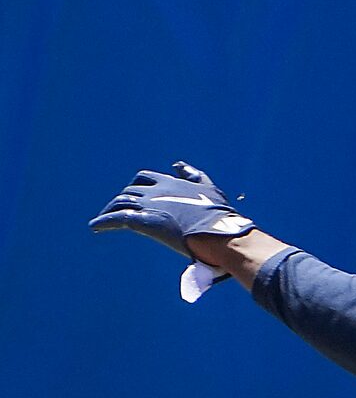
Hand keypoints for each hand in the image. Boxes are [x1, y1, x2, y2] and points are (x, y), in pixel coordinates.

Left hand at [89, 162, 254, 257]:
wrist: (218, 232)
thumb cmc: (219, 216)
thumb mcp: (209, 189)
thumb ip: (194, 176)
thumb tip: (178, 164)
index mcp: (171, 183)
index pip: (146, 178)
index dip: (139, 186)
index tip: (136, 193)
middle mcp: (156, 190)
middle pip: (130, 191)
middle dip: (124, 200)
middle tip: (119, 211)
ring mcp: (148, 205)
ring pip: (120, 203)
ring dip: (110, 210)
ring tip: (102, 221)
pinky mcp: (143, 221)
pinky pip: (116, 218)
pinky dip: (103, 222)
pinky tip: (96, 227)